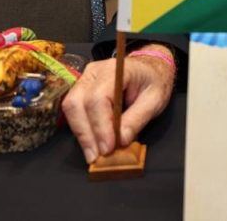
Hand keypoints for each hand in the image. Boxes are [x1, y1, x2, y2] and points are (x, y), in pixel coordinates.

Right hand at [62, 45, 174, 163]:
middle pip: (77, 103)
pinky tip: (92, 143)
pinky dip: (81, 129)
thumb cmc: (154, 81)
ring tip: (94, 154)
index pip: (98, 97)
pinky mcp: (81, 89)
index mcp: (115, 69)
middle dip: (85, 134)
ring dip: (81, 134)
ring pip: (71, 108)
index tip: (107, 147)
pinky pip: (74, 111)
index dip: (100, 125)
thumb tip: (121, 140)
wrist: (150, 69)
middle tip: (96, 157)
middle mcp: (94, 72)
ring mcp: (85, 79)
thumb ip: (138, 119)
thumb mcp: (155, 100)